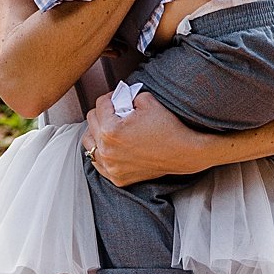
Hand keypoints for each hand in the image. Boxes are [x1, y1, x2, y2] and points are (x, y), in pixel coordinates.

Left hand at [82, 87, 209, 186]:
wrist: (184, 153)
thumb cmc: (167, 127)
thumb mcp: (147, 101)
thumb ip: (127, 96)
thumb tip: (119, 98)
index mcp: (111, 130)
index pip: (100, 105)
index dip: (110, 97)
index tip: (117, 97)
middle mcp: (106, 150)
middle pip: (91, 122)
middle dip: (102, 113)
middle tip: (114, 111)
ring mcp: (111, 167)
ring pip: (89, 143)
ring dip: (96, 133)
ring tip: (109, 128)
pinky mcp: (117, 177)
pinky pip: (98, 163)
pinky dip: (102, 153)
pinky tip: (111, 146)